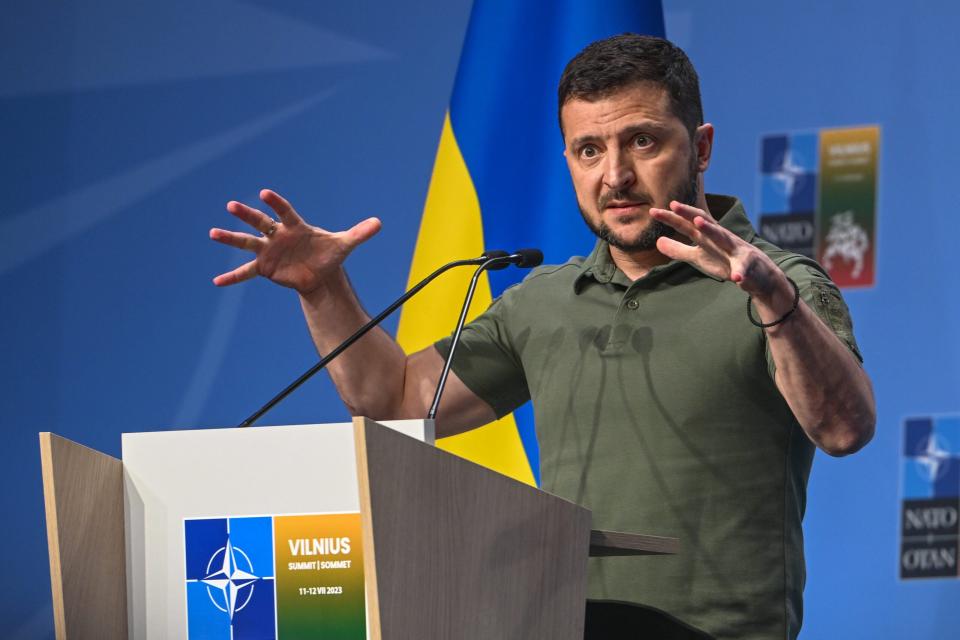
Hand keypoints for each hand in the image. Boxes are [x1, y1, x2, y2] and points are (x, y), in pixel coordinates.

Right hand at [209, 189, 380, 294]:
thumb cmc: (329, 254)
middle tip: (231, 206)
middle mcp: (278, 235)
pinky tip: (217, 281)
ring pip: (247, 243)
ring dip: (230, 238)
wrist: (320, 274)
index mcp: (296, 226)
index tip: (264, 194)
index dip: (275, 203)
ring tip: (213, 233)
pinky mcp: (265, 267)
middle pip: (260, 223)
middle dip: (247, 215)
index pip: (285, 212)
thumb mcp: (344, 244)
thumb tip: (379, 223)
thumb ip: (359, 233)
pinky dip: (233, 277)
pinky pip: (246, 272)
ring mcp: (269, 250)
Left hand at [650, 201, 782, 298]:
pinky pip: (743, 269)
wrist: (757, 276)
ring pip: (724, 238)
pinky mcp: (748, 266)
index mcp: (708, 237)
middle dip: (690, 213)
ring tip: (699, 223)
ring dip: (712, 230)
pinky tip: (736, 277)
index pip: (688, 224)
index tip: (653, 211)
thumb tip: (657, 241)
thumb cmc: (724, 261)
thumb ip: (678, 250)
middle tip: (673, 204)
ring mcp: (736, 250)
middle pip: (704, 223)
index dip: (672, 218)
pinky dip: (740, 272)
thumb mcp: (698, 256)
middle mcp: (721, 238)